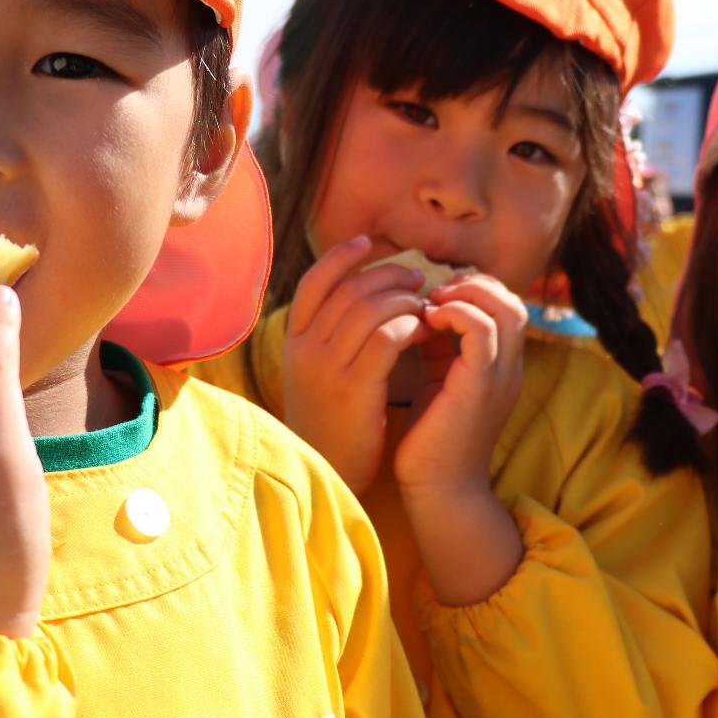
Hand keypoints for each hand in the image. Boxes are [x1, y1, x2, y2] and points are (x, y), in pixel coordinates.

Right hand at [280, 237, 428, 492]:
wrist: (330, 474)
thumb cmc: (332, 422)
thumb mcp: (316, 374)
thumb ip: (329, 335)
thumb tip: (362, 292)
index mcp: (292, 342)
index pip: (313, 281)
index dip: (341, 256)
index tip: (369, 243)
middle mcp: (303, 349)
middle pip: (348, 289)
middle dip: (386, 274)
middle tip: (416, 277)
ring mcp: (326, 368)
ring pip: (370, 308)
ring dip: (404, 299)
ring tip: (425, 303)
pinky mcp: (354, 388)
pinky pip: (387, 338)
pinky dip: (409, 325)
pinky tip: (424, 330)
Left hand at [390, 273, 524, 494]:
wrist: (438, 491)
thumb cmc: (431, 441)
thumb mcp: (438, 383)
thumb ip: (440, 349)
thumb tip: (422, 313)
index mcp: (501, 369)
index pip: (506, 308)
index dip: (475, 291)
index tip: (436, 296)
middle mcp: (509, 369)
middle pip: (513, 302)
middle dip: (473, 286)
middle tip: (435, 294)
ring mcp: (500, 377)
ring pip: (505, 309)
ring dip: (465, 295)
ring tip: (432, 304)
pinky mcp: (481, 385)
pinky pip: (482, 330)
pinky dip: (456, 314)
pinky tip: (428, 321)